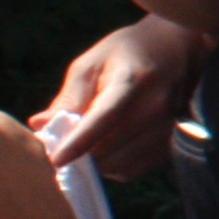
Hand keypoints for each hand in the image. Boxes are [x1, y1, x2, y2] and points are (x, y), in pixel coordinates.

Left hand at [47, 16, 205, 180]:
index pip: (105, 117)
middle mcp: (156, 106)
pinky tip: (104, 151)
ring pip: (120, 165)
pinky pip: (132, 170)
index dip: (79, 141)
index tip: (55, 160)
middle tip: (58, 150)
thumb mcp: (91, 64)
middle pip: (110, 148)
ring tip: (81, 149)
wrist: (179, 48)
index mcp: (132, 80)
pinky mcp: (171, 142)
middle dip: (78, 156)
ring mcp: (168, 127)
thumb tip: (39, 125)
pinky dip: (112, 167)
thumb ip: (68, 97)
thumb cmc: (126, 53)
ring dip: (95, 164)